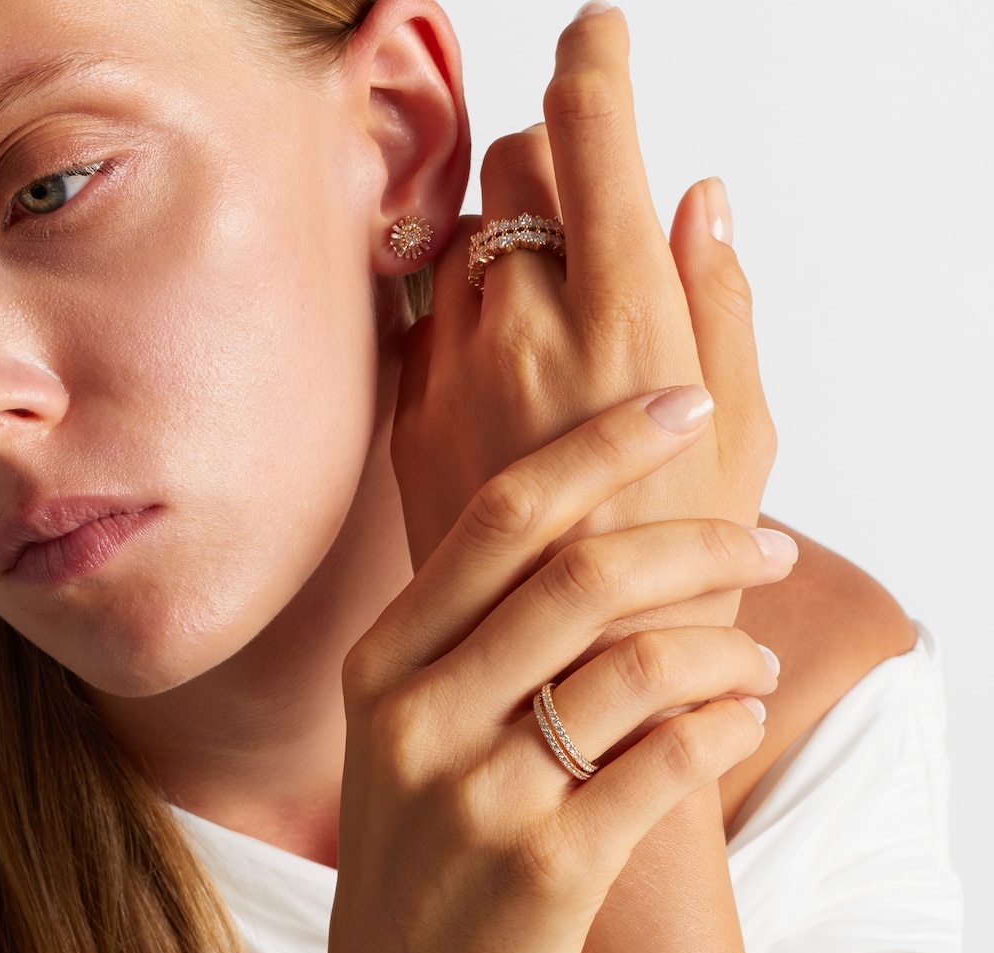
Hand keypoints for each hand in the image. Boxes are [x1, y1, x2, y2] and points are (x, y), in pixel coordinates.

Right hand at [322, 389, 793, 952]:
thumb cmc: (417, 872)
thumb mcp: (402, 742)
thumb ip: (465, 644)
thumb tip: (581, 544)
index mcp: (381, 665)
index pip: (503, 515)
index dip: (603, 446)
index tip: (684, 406)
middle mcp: (415, 715)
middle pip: (582, 573)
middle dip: (699, 541)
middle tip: (766, 545)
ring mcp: (475, 795)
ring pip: (636, 665)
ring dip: (726, 650)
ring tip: (758, 670)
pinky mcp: (543, 870)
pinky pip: (665, 763)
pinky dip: (722, 729)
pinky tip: (737, 725)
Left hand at [394, 5, 774, 634]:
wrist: (574, 684)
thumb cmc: (685, 572)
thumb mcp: (747, 438)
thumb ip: (721, 300)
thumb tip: (699, 200)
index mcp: (625, 318)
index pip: (591, 128)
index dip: (596, 60)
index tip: (599, 37)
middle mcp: (523, 325)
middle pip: (514, 165)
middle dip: (554, 168)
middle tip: (590, 222)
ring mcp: (451, 370)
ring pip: (462, 234)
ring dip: (505, 240)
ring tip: (552, 318)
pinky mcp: (408, 417)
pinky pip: (428, 314)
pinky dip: (465, 309)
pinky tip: (503, 370)